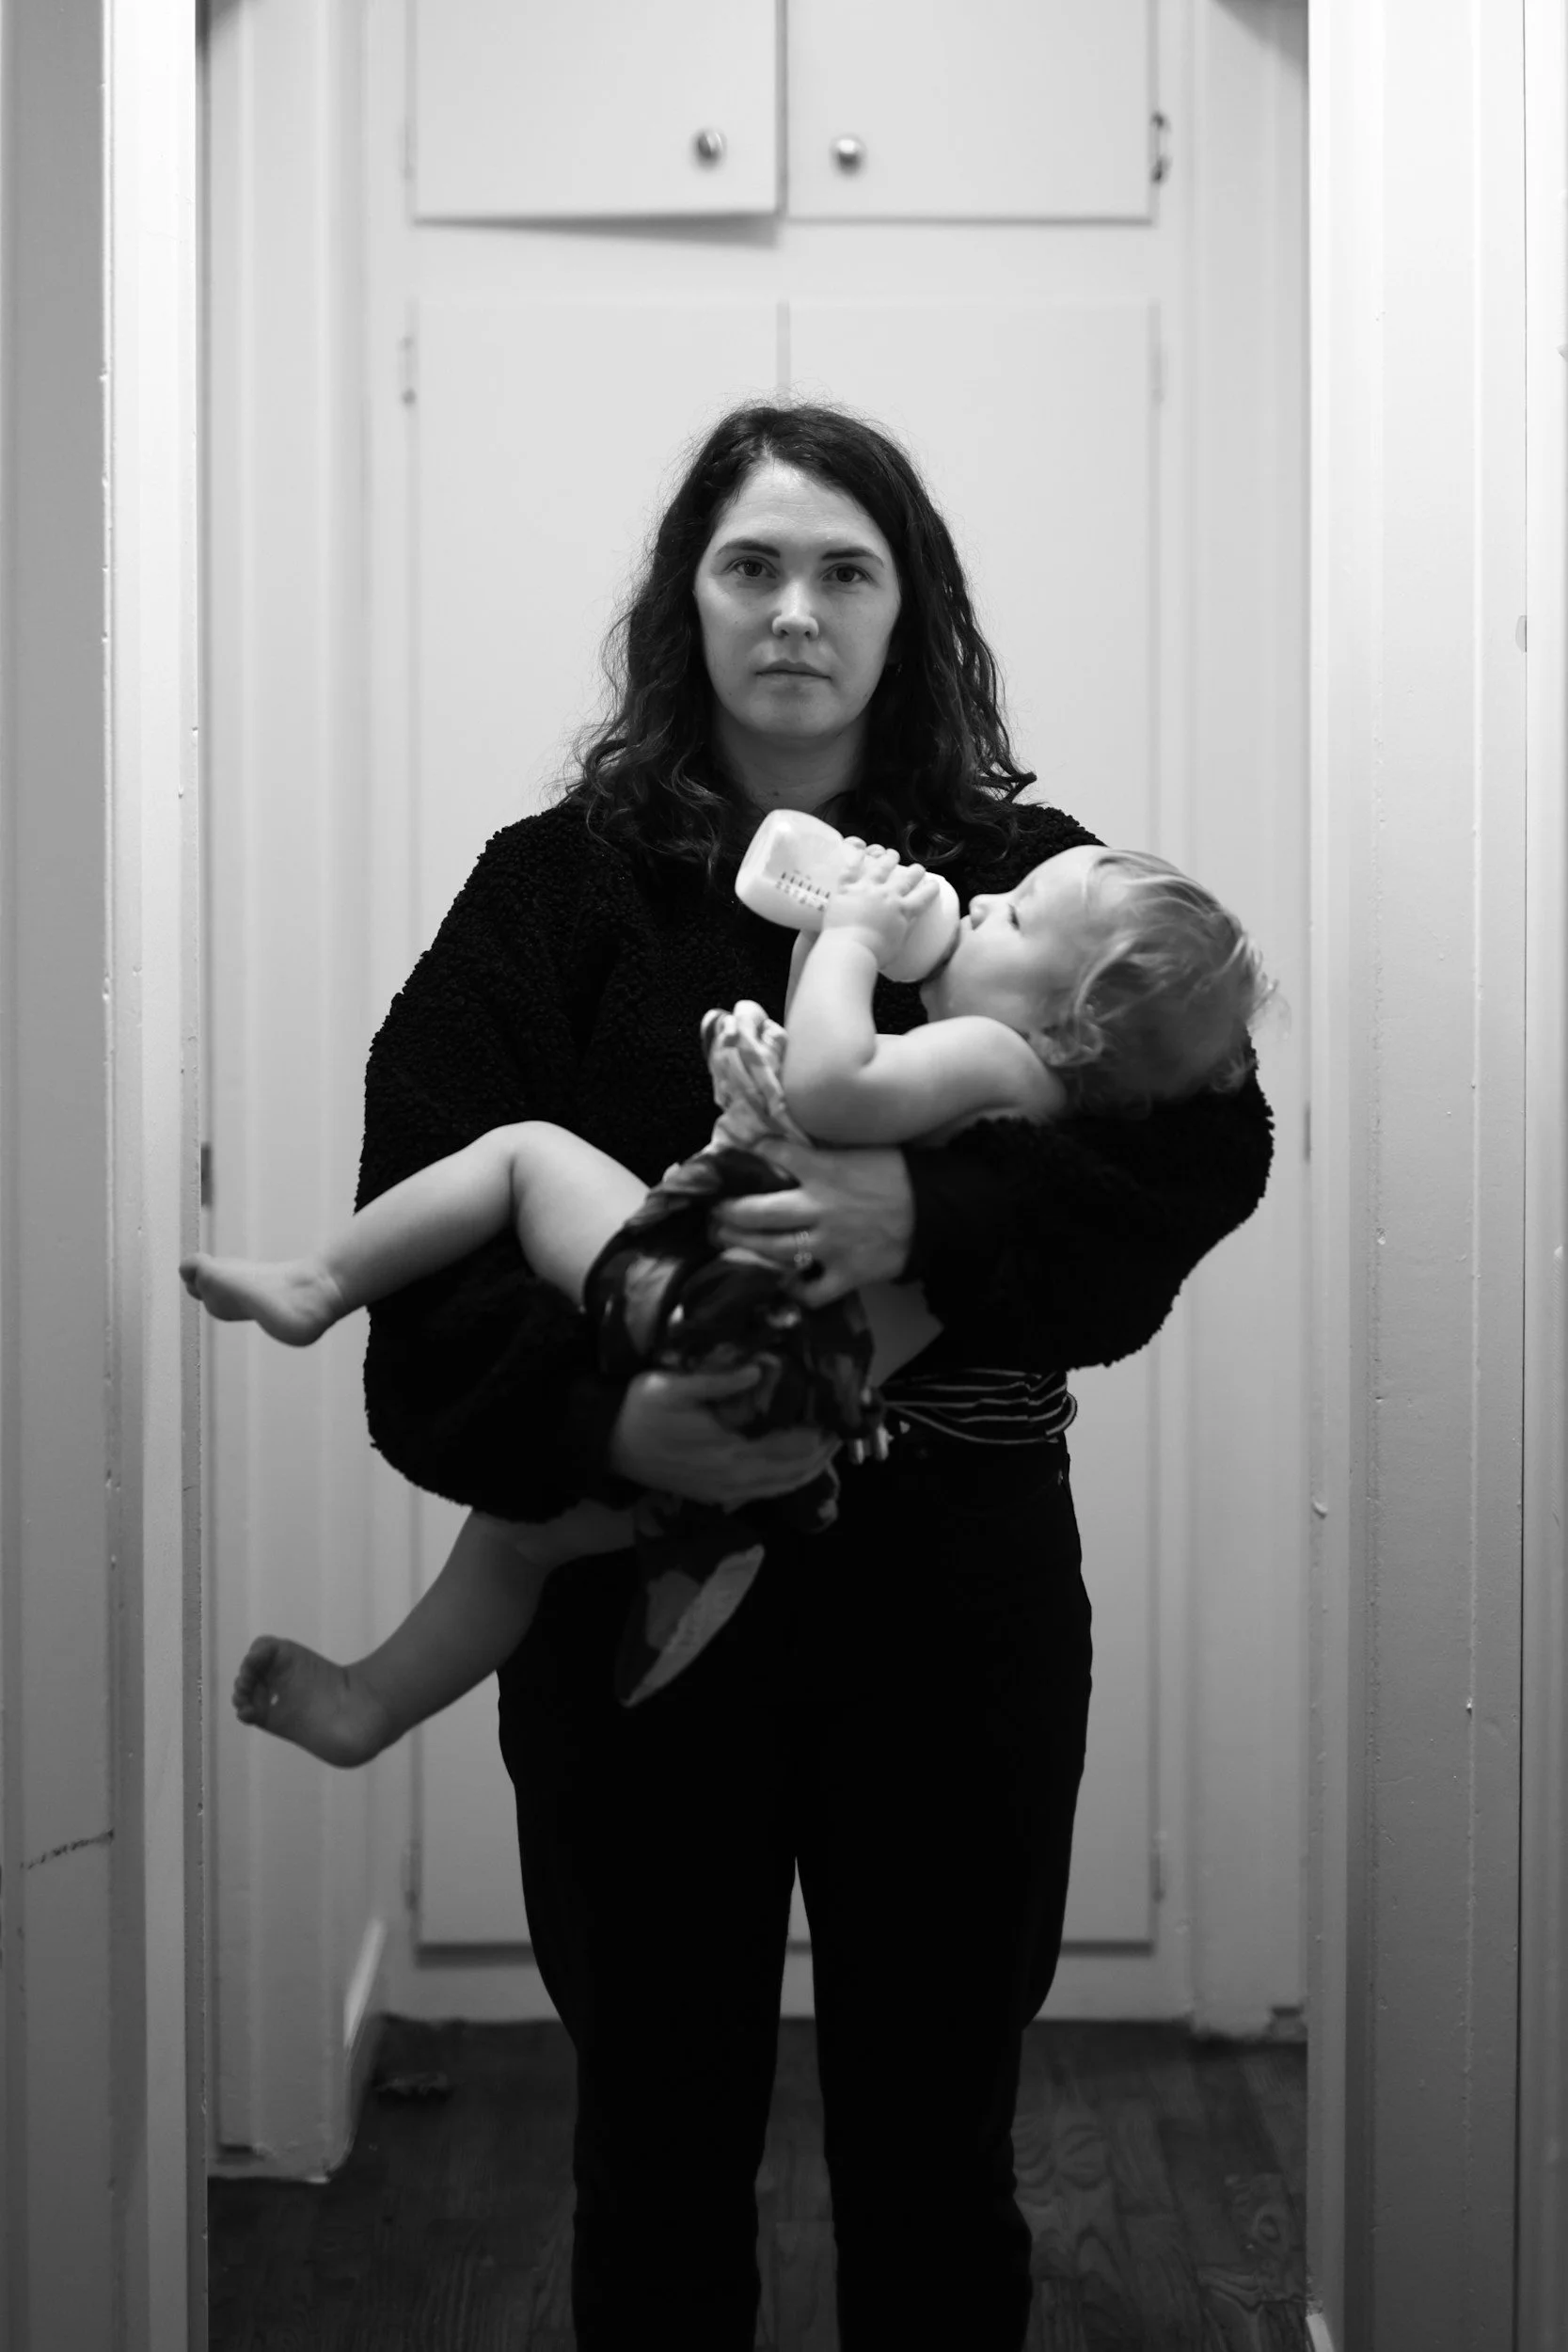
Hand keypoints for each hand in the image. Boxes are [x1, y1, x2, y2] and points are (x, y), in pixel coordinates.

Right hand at [606, 1364, 839, 1505]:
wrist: (607, 1444)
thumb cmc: (640, 1409)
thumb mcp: (674, 1385)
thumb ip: (719, 1380)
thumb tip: (761, 1368)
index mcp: (729, 1450)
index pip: (790, 1446)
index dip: (819, 1433)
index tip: (838, 1413)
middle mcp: (734, 1478)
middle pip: (793, 1470)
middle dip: (823, 1451)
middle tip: (843, 1427)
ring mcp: (725, 1491)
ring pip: (782, 1486)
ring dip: (810, 1468)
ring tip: (829, 1446)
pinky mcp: (716, 1495)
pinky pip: (764, 1493)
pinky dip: (787, 1481)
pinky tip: (796, 1467)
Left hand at [707, 1137, 914, 1307]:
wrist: (940, 1209)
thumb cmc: (901, 1174)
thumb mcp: (861, 1148)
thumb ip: (822, 1151)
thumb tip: (784, 1145)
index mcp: (825, 1170)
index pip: (774, 1155)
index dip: (748, 1155)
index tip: (731, 1161)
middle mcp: (821, 1208)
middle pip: (758, 1212)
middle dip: (727, 1212)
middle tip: (714, 1213)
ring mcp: (832, 1245)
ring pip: (773, 1251)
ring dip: (742, 1247)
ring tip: (726, 1242)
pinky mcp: (848, 1274)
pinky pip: (811, 1290)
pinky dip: (792, 1289)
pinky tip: (779, 1281)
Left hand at [822, 845, 942, 965]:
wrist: (849, 949)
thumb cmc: (873, 955)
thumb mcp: (897, 946)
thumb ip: (901, 933)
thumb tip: (902, 929)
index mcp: (903, 911)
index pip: (923, 897)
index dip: (931, 889)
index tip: (934, 884)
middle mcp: (888, 895)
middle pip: (906, 879)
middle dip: (914, 871)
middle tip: (918, 868)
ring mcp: (867, 889)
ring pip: (881, 867)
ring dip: (889, 859)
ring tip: (892, 854)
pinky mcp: (847, 888)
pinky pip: (852, 868)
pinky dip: (857, 858)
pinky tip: (861, 851)